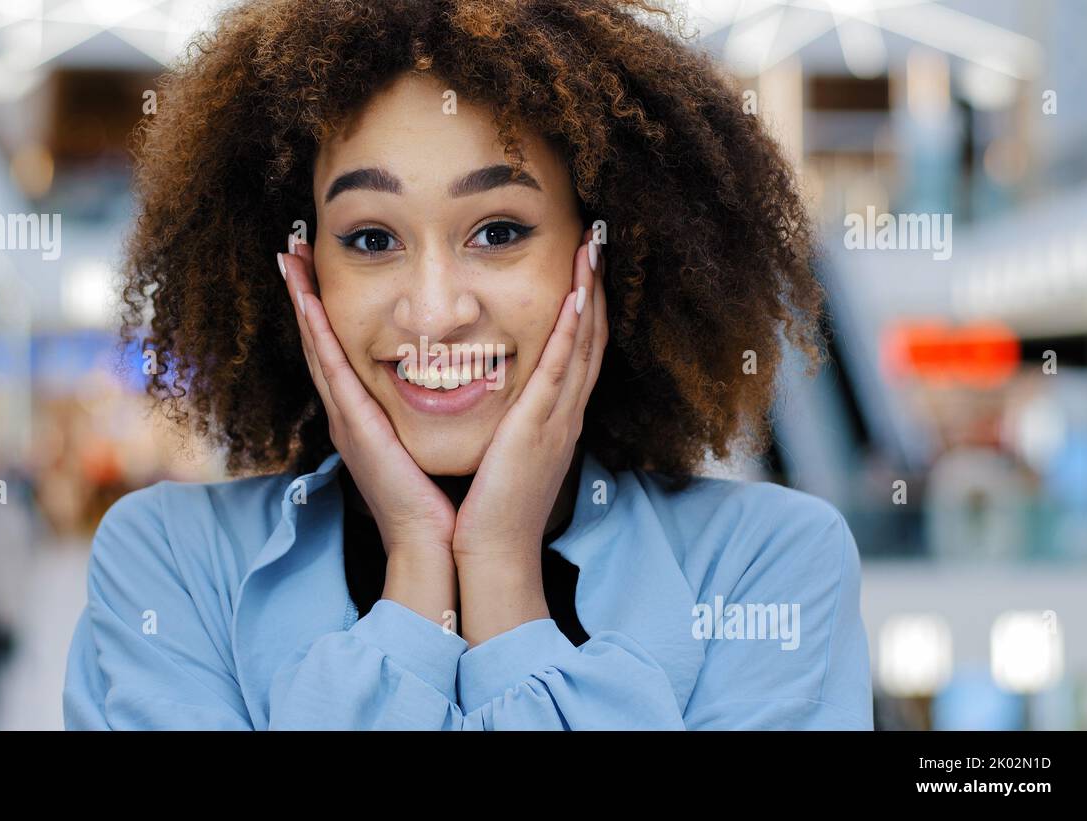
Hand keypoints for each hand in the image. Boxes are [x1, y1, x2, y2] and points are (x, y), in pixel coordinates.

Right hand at [279, 236, 457, 621]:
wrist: (436, 546)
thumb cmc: (439, 500)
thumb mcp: (431, 444)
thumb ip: (431, 415)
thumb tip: (452, 384)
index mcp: (369, 415)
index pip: (342, 349)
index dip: (326, 309)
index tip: (318, 268)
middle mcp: (352, 413)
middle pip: (321, 340)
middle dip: (304, 294)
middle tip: (291, 248)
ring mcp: (348, 419)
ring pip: (319, 347)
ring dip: (301, 301)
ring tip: (290, 258)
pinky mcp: (356, 428)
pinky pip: (333, 371)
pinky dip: (316, 334)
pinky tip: (308, 301)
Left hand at [451, 227, 606, 642]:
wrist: (493, 553)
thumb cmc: (490, 508)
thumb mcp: (502, 452)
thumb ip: (506, 421)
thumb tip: (492, 393)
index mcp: (553, 415)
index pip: (574, 347)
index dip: (582, 302)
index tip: (580, 262)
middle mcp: (564, 411)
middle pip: (589, 335)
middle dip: (594, 284)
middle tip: (596, 238)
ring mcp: (557, 418)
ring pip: (581, 343)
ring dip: (588, 292)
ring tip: (592, 248)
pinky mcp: (540, 428)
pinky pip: (561, 370)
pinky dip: (571, 331)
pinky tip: (576, 296)